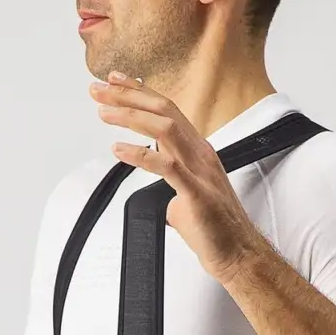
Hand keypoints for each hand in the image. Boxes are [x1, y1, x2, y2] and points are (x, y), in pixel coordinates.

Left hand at [91, 71, 265, 284]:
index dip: (140, 92)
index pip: (168, 111)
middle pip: (163, 111)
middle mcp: (200, 154)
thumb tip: (156, 192)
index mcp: (198, 151)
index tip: (115, 81)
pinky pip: (166, 166)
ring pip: (165, 130)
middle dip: (128, 95)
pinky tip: (119, 149)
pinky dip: (140, 155)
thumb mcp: (186, 197)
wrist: (237, 253)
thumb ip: (170, 186)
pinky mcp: (196, 194)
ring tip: (104, 113)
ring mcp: (200, 172)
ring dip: (131, 116)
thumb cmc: (214, 229)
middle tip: (98, 89)